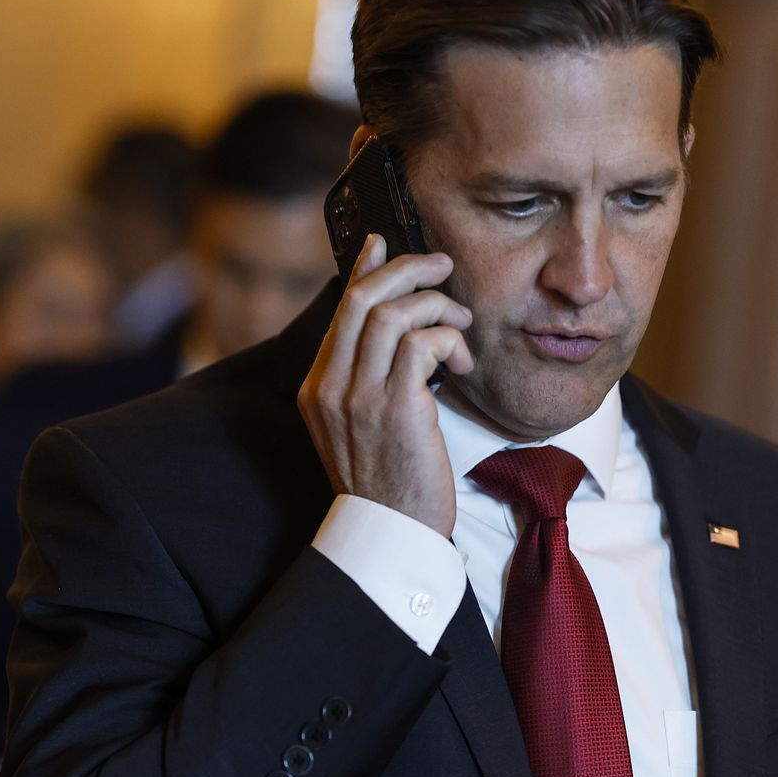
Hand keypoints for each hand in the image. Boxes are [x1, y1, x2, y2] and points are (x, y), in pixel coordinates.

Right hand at [298, 235, 475, 537]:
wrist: (392, 533)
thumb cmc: (390, 480)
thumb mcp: (364, 425)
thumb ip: (369, 378)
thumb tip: (399, 329)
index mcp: (317, 388)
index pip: (339, 311)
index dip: (363, 270)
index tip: (382, 243)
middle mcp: (329, 387)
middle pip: (359, 299)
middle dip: (405, 270)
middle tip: (441, 265)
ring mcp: (358, 398)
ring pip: (390, 315)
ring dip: (436, 307)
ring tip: (460, 325)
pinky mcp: (394, 409)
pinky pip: (419, 345)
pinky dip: (446, 339)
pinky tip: (460, 361)